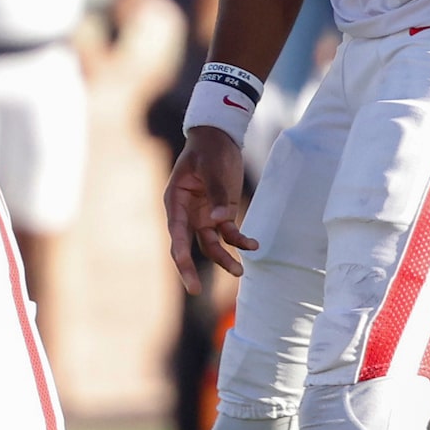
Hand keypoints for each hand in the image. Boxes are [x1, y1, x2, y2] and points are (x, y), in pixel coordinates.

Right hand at [165, 125, 255, 289]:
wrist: (219, 138)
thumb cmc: (210, 150)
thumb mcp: (213, 169)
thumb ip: (218, 196)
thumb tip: (220, 222)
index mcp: (176, 200)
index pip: (176, 232)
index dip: (179, 254)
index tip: (185, 271)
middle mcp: (186, 213)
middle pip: (187, 246)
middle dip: (190, 270)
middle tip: (195, 291)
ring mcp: (203, 216)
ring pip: (210, 245)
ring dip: (224, 258)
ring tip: (240, 271)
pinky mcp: (220, 214)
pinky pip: (228, 234)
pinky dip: (240, 241)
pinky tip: (254, 245)